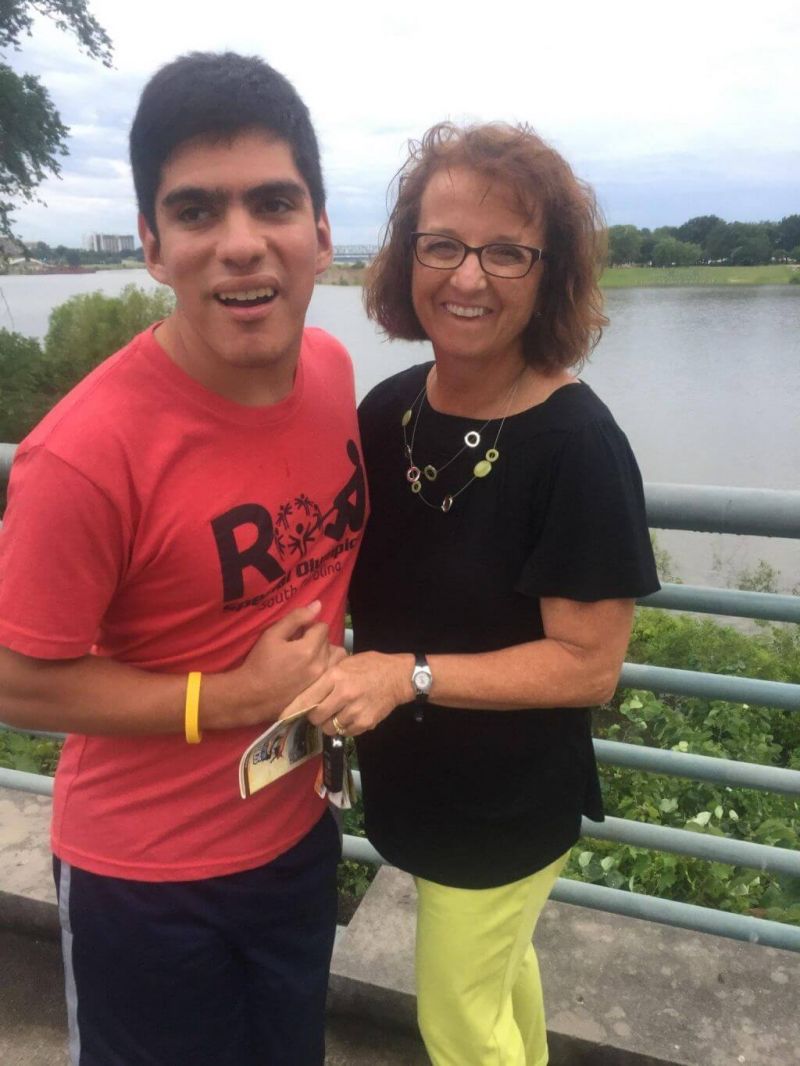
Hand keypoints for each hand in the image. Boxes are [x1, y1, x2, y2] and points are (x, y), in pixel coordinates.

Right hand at [232, 600, 332, 724]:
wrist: (253, 696)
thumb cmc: (260, 663)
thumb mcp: (273, 635)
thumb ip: (296, 618)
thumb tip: (318, 604)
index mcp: (309, 649)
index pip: (322, 627)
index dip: (309, 626)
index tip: (296, 633)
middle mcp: (320, 664)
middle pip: (328, 641)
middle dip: (317, 638)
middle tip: (298, 644)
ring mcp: (321, 679)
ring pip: (334, 657)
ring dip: (324, 652)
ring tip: (307, 656)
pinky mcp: (319, 690)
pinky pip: (331, 671)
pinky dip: (325, 666)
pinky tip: (309, 669)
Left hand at [286, 651, 412, 735]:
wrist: (399, 676)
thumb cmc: (369, 665)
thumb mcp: (345, 663)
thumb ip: (326, 677)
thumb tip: (306, 695)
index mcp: (336, 676)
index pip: (307, 698)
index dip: (293, 710)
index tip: (283, 717)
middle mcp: (344, 694)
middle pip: (316, 717)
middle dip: (314, 717)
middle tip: (319, 712)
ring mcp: (355, 710)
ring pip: (329, 728)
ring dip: (330, 723)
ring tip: (337, 713)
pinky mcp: (365, 723)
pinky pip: (345, 733)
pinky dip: (345, 728)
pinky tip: (351, 716)